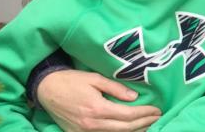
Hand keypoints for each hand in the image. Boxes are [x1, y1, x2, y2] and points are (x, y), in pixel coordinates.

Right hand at [37, 69, 161, 131]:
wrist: (46, 90)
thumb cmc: (71, 81)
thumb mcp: (94, 78)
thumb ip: (115, 88)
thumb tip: (134, 97)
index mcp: (97, 108)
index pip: (128, 115)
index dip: (144, 113)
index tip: (157, 110)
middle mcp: (92, 124)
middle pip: (125, 128)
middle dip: (144, 123)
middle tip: (157, 118)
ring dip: (135, 131)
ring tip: (148, 125)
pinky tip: (129, 130)